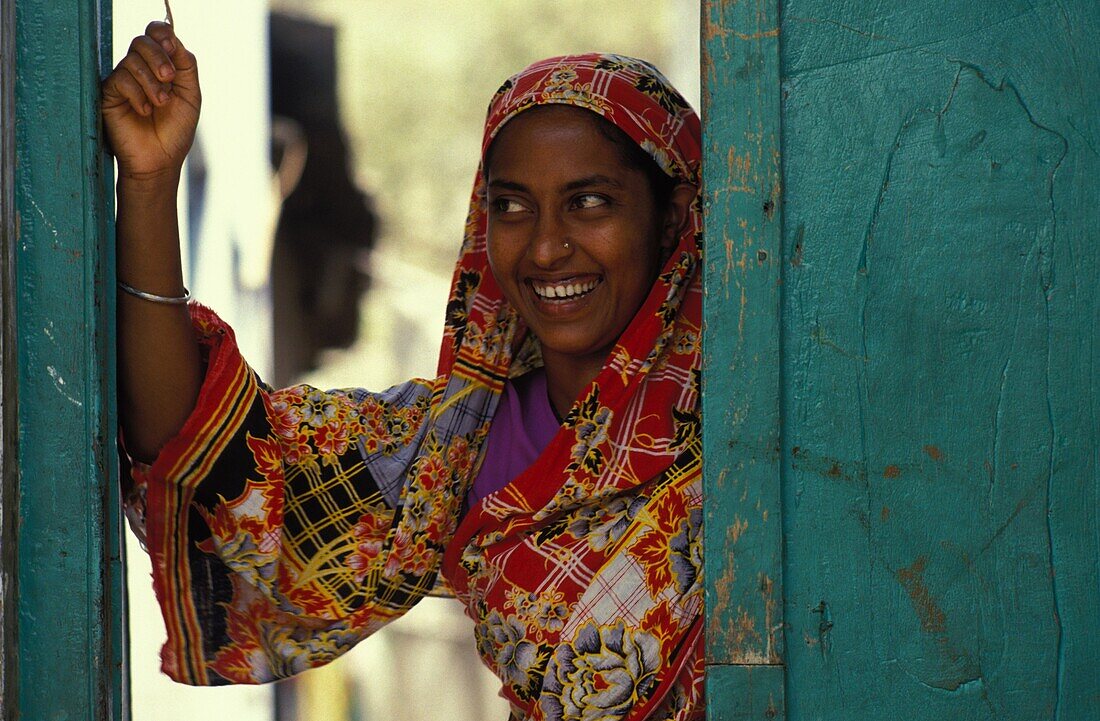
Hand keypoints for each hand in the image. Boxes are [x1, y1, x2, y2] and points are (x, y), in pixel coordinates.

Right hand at [102, 22, 199, 181]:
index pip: (156, 34)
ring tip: (160, 104)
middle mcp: (140, 70)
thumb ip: (186, 67)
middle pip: (142, 42)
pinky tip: (144, 112)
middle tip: (169, 78)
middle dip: (158, 56)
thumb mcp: (190, 96)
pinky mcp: (108, 94)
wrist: (160, 160)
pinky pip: (120, 80)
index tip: (172, 46)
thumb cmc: (175, 131)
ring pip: (131, 60)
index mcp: (160, 66)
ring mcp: (123, 81)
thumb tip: (175, 41)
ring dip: (151, 82)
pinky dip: (137, 94)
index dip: (162, 34)